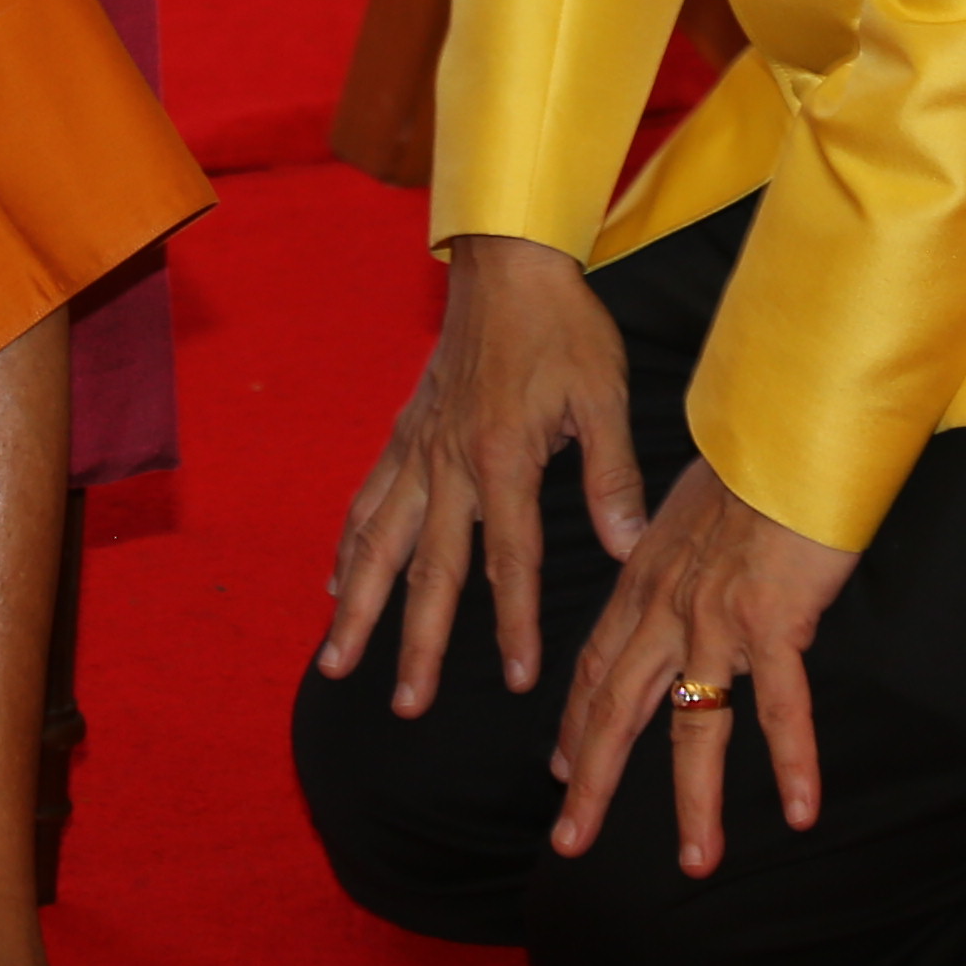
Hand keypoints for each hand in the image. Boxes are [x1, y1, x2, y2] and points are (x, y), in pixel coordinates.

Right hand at [318, 236, 637, 712]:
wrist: (506, 259)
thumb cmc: (563, 325)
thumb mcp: (604, 395)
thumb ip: (612, 476)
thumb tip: (628, 548)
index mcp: (502, 459)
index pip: (509, 560)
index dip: (513, 623)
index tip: (512, 679)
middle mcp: (449, 463)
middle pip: (427, 570)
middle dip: (415, 642)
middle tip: (406, 705)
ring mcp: (419, 449)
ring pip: (378, 543)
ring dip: (359, 607)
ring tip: (340, 661)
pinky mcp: (405, 432)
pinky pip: (367, 500)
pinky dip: (348, 547)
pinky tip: (336, 584)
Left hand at [546, 462, 856, 877]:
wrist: (786, 425)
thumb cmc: (749, 459)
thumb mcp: (689, 508)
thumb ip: (670, 554)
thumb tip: (660, 573)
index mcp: (644, 578)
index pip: (597, 663)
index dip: (578, 722)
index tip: (562, 770)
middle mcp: (667, 604)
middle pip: (619, 707)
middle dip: (593, 780)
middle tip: (571, 840)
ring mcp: (715, 616)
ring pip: (695, 724)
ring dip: (694, 800)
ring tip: (696, 862)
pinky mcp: (771, 619)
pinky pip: (779, 704)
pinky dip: (791, 760)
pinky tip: (799, 810)